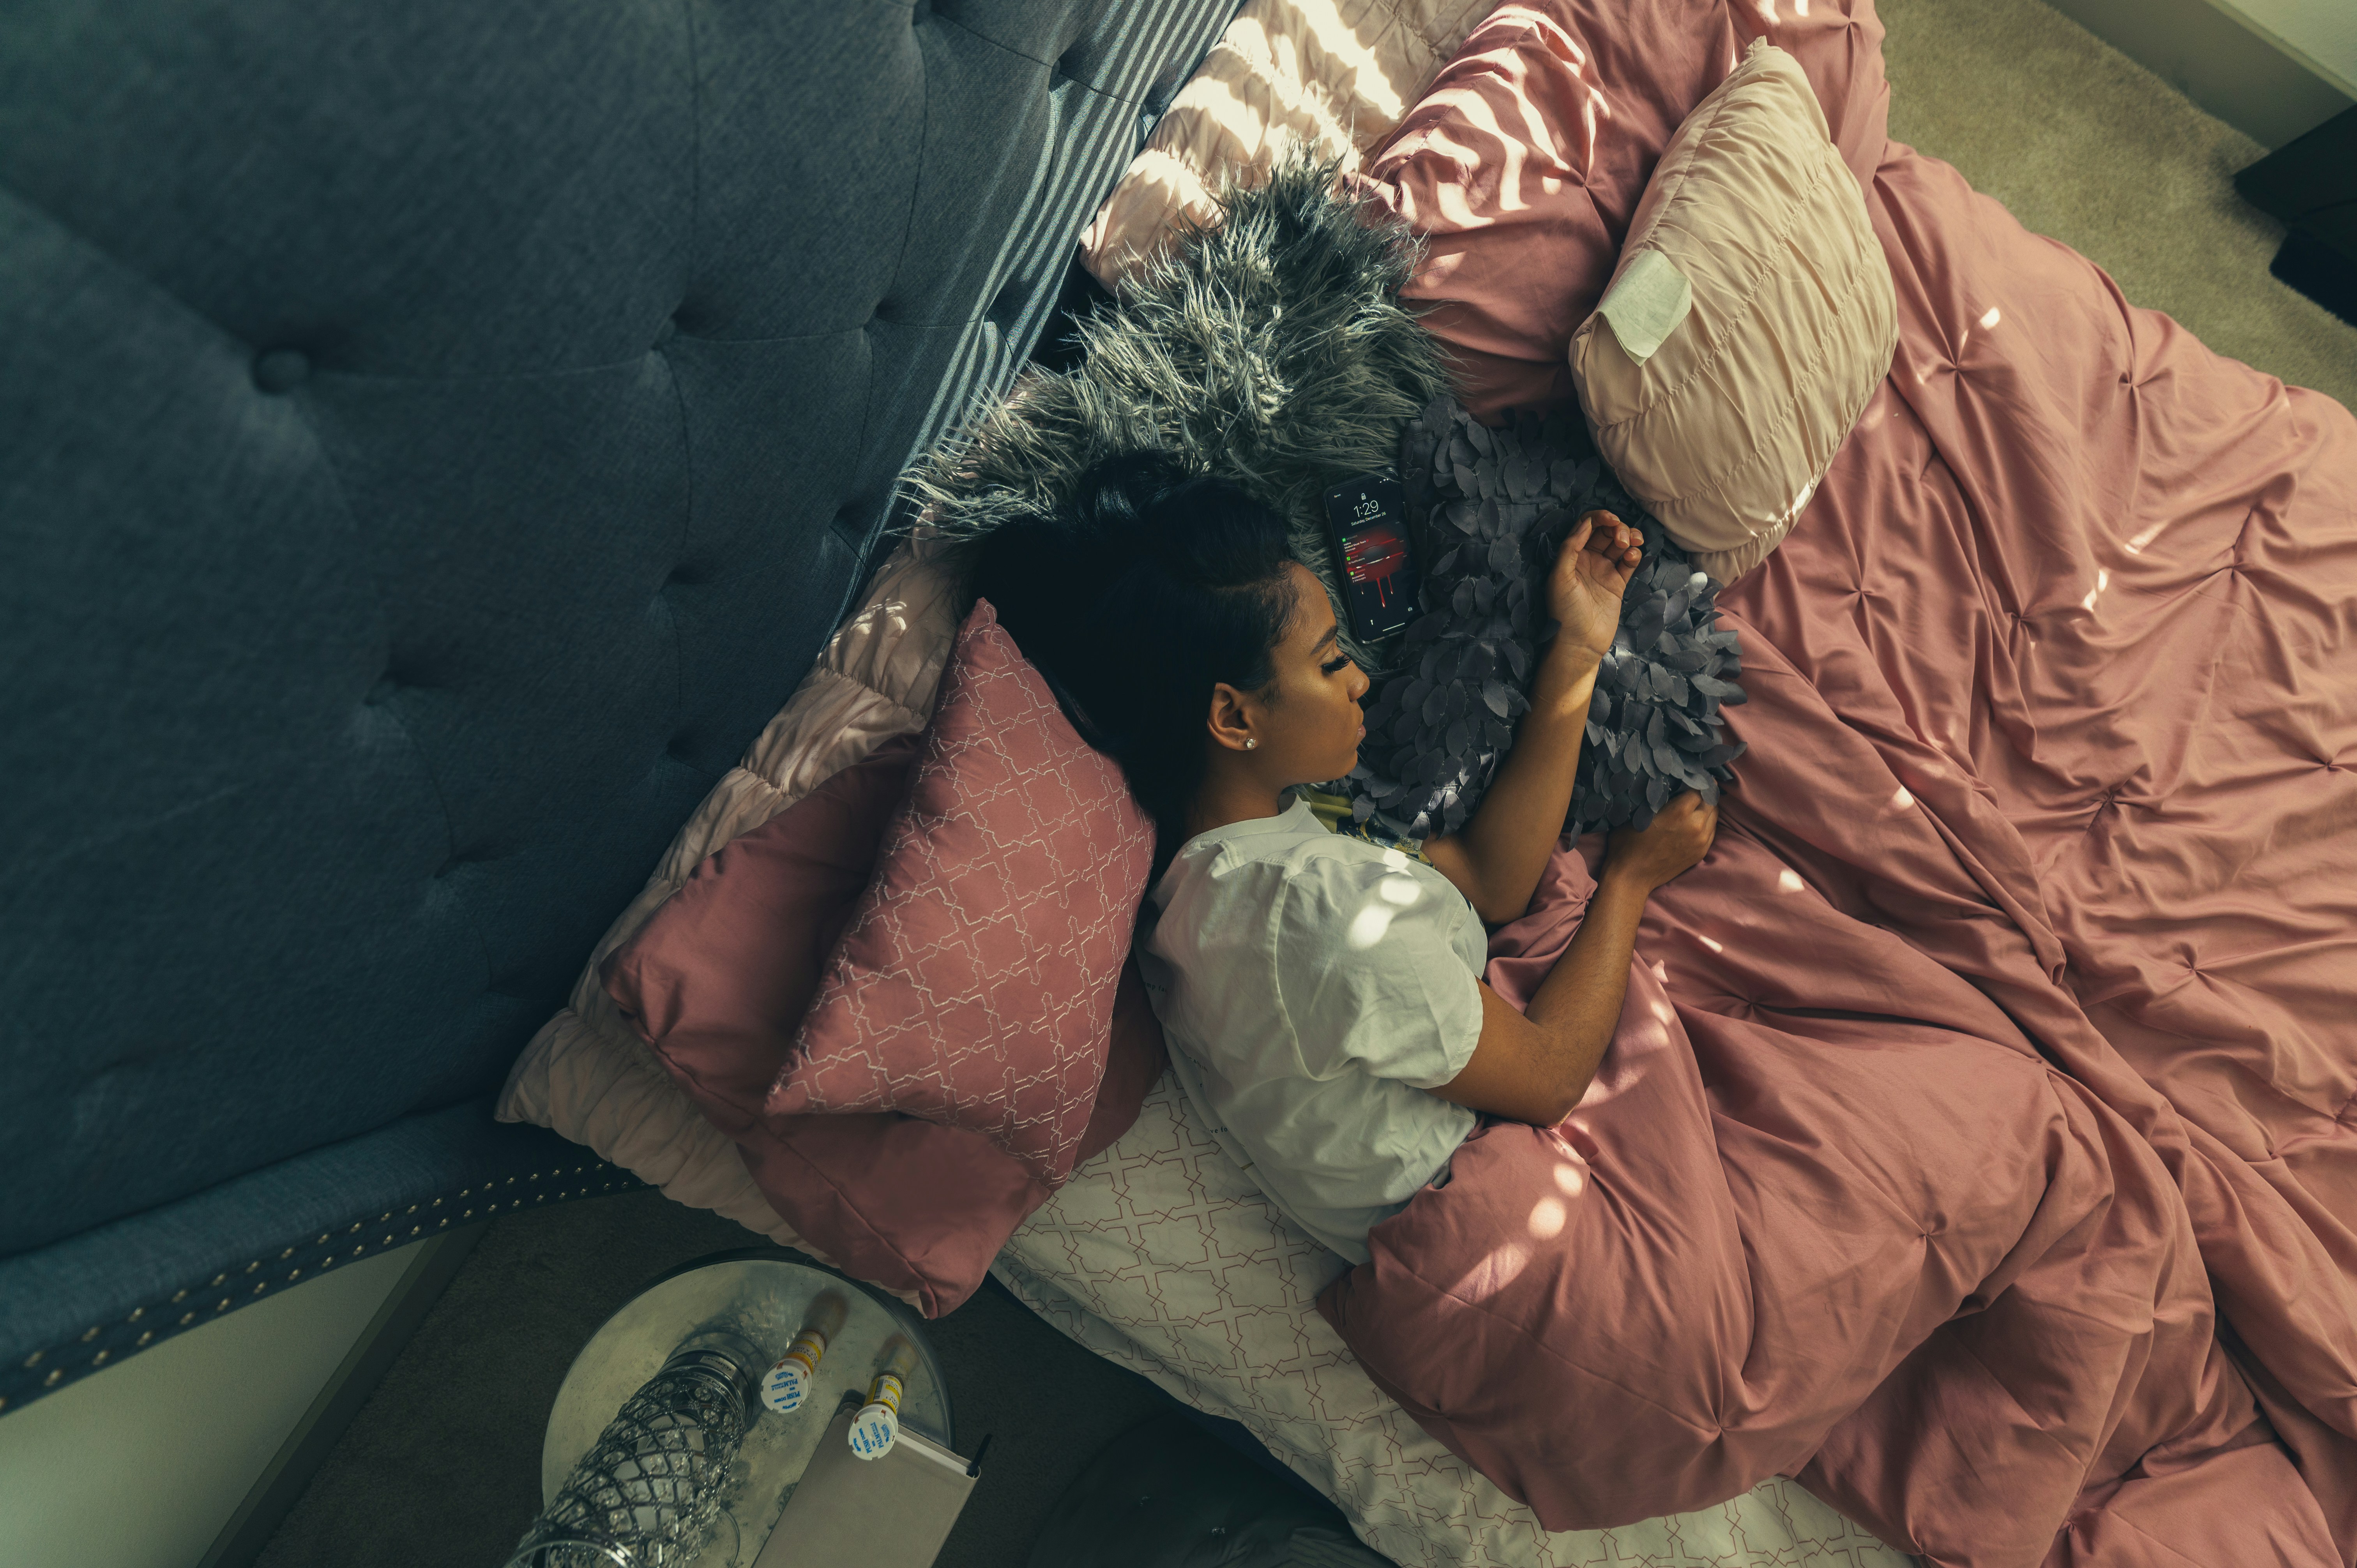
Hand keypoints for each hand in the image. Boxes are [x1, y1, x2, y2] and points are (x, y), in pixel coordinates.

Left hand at [1546, 510, 1642, 659]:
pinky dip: (1633, 555)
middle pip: (1605, 532)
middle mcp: (1587, 561)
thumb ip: (1570, 548)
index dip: (1599, 518)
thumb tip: (1585, 523)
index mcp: (1571, 556)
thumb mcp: (1560, 577)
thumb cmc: (1564, 612)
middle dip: (1617, 527)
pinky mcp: (1617, 584)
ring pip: (1619, 544)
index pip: (1585, 526)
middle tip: (1622, 537)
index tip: (1610, 519)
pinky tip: (1632, 556)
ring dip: (1628, 537)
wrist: (1580, 643)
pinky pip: (1628, 562)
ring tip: (1630, 543)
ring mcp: (1603, 571)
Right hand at [1602, 790, 1717, 891]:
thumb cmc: (1628, 843)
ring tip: (1696, 804)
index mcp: (1680, 812)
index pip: (1699, 787)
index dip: (1696, 780)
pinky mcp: (1701, 852)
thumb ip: (1659, 799)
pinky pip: (1711, 831)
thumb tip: (1669, 785)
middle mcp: (1695, 825)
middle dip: (1704, 793)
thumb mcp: (1640, 813)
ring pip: (1714, 816)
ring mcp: (1701, 841)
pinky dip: (1706, 823)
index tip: (1692, 776)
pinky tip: (1695, 821)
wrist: (1631, 877)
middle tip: (1695, 788)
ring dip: (1707, 808)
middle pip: (1710, 800)